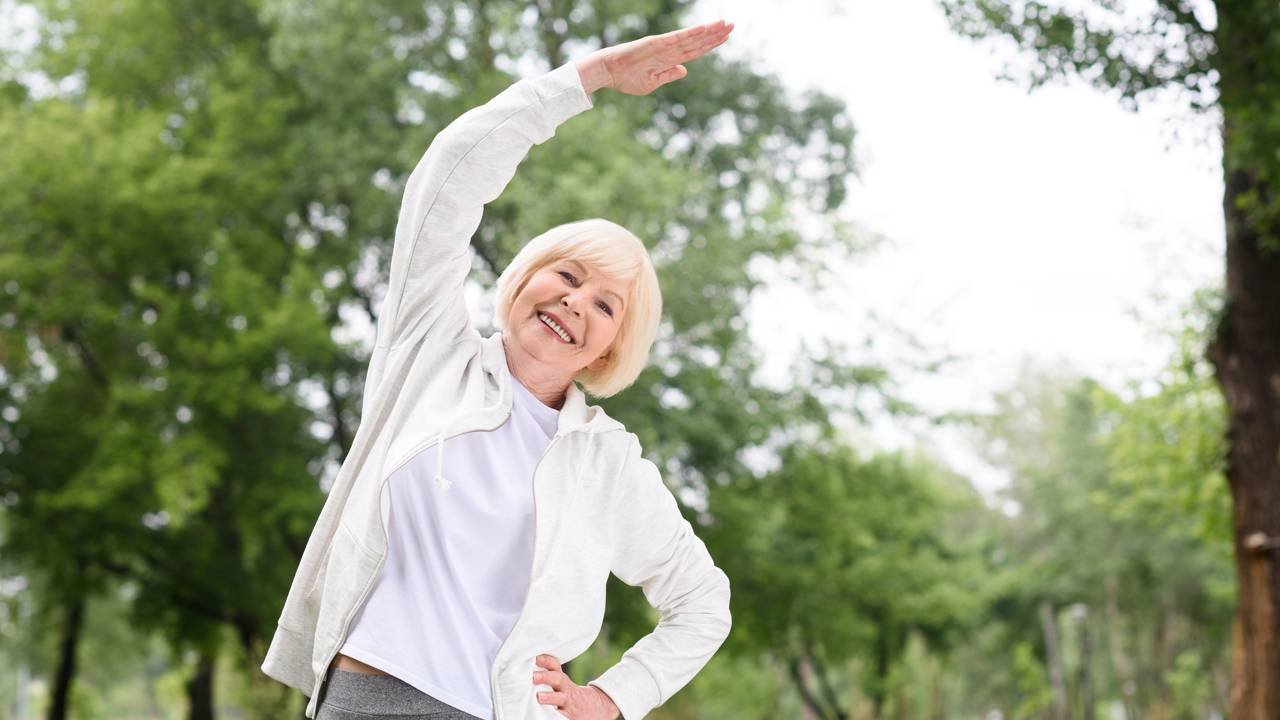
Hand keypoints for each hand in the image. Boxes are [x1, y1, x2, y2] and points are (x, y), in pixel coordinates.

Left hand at [533, 654, 619, 718]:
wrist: (592, 708)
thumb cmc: (566, 693)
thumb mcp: (560, 683)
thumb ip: (546, 676)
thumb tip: (524, 668)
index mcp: (561, 678)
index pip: (555, 665)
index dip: (547, 660)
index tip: (537, 658)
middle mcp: (565, 688)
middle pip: (558, 679)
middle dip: (546, 677)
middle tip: (534, 676)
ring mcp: (568, 702)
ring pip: (560, 699)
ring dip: (550, 697)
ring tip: (539, 697)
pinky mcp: (568, 716)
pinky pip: (563, 716)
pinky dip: (557, 715)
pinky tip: (547, 716)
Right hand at [575, 19, 733, 95]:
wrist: (607, 73)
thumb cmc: (625, 80)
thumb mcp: (651, 84)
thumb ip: (668, 75)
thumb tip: (685, 70)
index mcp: (669, 61)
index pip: (695, 51)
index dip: (710, 44)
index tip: (725, 38)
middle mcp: (669, 51)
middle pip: (697, 42)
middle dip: (715, 34)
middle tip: (732, 25)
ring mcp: (663, 46)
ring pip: (690, 38)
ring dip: (707, 31)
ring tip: (724, 24)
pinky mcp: (655, 44)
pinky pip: (676, 38)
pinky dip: (690, 33)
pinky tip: (703, 29)